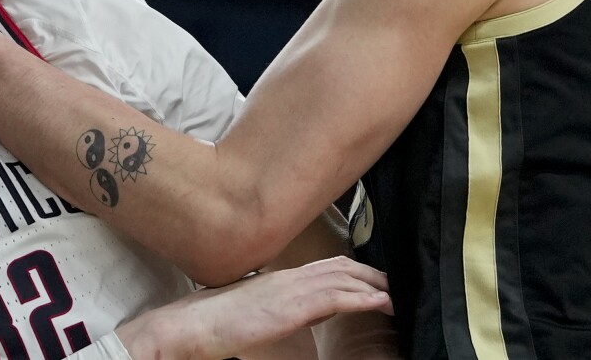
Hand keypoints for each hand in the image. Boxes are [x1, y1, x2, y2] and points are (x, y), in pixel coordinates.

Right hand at [115, 256, 391, 359]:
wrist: (193, 324)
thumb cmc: (216, 321)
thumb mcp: (253, 306)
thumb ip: (277, 302)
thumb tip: (294, 309)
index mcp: (280, 278)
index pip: (326, 266)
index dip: (355, 270)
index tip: (375, 278)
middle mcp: (289, 278)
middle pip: (341, 266)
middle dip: (371, 273)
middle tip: (396, 282)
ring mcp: (290, 290)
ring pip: (343, 279)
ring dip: (374, 284)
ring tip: (397, 292)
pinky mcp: (290, 308)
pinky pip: (334, 298)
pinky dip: (363, 298)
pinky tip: (381, 302)